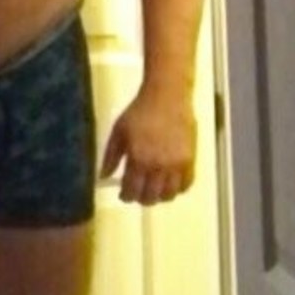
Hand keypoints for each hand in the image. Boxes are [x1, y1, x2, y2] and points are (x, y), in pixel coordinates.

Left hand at [100, 86, 196, 204]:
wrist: (167, 96)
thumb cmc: (139, 112)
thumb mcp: (118, 132)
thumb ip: (110, 157)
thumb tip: (103, 177)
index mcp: (138, 159)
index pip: (131, 190)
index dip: (126, 196)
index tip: (124, 194)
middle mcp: (158, 166)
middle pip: (150, 197)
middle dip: (141, 198)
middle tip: (138, 193)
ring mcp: (176, 164)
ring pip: (169, 195)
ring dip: (160, 196)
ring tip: (154, 189)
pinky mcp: (190, 159)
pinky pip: (186, 184)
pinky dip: (178, 189)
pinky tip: (170, 183)